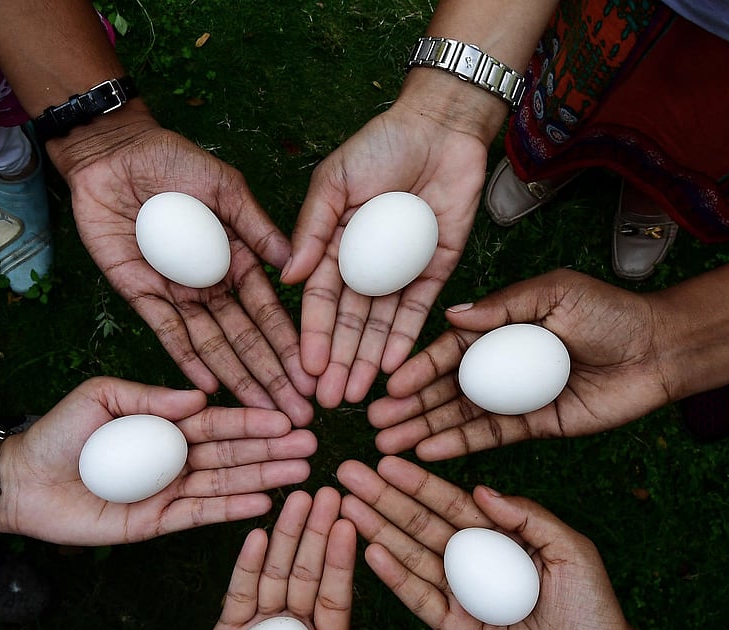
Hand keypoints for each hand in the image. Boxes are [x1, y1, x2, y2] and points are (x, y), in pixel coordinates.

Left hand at [0, 376, 316, 544]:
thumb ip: (149, 396)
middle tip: (312, 446)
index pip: (220, 422)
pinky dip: (233, 509)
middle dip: (273, 449)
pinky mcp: (158, 522)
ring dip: (264, 477)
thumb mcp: (101, 398)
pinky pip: (201, 514)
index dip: (255, 420)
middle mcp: (177, 458)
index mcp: (167, 424)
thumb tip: (200, 397)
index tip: (291, 417)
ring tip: (301, 473)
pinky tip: (264, 502)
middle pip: (234, 453)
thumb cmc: (59, 433)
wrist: (23, 481)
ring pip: (226, 483)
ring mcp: (170, 491)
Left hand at [53, 114, 316, 426]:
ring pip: (212, 346)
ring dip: (237, 379)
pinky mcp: (141, 295)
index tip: (312, 377)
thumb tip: (293, 266)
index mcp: (238, 261)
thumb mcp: (224, 188)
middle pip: (245, 340)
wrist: (112, 153)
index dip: (290, 346)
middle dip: (272, 377)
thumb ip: (255, 226)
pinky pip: (167, 334)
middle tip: (297, 415)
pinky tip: (208, 388)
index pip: (268, 313)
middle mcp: (212, 286)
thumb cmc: (172, 160)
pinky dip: (186, 360)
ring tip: (261, 412)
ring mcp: (177, 294)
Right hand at [176, 489, 371, 629]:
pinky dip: (248, 562)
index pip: (338, 593)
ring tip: (296, 499)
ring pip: (278, 571)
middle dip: (318, 532)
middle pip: (309, 570)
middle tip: (328, 492)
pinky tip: (259, 534)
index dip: (343, 558)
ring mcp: (264, 621)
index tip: (350, 522)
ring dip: (287, 535)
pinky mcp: (231, 625)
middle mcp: (299, 623)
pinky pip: (240, 590)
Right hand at [282, 100, 488, 406]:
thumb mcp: (334, 181)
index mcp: (333, 248)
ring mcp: (399, 273)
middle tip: (329, 401)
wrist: (440, 128)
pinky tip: (394, 369)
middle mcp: (364, 268)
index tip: (305, 370)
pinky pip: (418, 312)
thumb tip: (288, 278)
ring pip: (381, 327)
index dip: (314, 336)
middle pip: (350, 324)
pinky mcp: (435, 273)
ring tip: (357, 395)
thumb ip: (312, 229)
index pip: (321, 302)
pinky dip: (407, 340)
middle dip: (339, 362)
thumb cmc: (379, 145)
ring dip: (369, 362)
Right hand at [337, 455, 634, 629]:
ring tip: (346, 506)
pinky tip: (370, 552)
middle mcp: (475, 563)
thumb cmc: (593, 612)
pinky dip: (394, 577)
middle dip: (384, 498)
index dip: (418, 483)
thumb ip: (528, 518)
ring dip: (379, 530)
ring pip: (412, 556)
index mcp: (501, 538)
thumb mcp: (572, 552)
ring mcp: (461, 596)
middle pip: (421, 524)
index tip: (385, 462)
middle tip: (347, 473)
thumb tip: (481, 489)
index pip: (452, 503)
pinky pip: (420, 599)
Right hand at [369, 269, 670, 458]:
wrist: (658, 351)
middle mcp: (498, 364)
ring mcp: (513, 397)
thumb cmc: (609, 312)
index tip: (388, 386)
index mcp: (499, 328)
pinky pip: (488, 437)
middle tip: (374, 422)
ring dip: (422, 429)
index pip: (448, 350)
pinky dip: (458, 445)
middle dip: (407, 405)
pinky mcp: (532, 426)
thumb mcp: (555, 293)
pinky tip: (428, 453)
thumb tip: (453, 314)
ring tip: (387, 443)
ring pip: (458, 415)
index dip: (417, 368)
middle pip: (443, 388)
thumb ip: (505, 306)